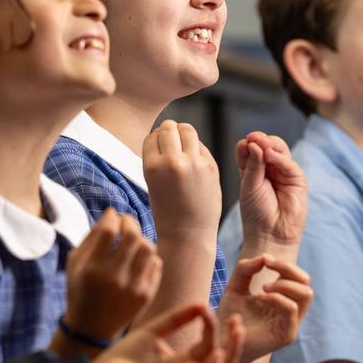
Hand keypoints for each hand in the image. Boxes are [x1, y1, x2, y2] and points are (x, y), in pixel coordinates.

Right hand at [58, 209, 161, 344]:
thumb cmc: (81, 289)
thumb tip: (111, 213)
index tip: (112, 216)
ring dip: (141, 239)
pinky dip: (148, 257)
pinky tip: (137, 260)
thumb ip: (90, 237)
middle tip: (125, 222)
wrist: (92, 328)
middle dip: (129, 222)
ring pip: (148, 247)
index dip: (112, 217)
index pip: (108, 230)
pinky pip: (156, 264)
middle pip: (132, 235)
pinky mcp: (147, 294)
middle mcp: (114, 277)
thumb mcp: (75, 263)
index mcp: (92, 268)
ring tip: (132, 242)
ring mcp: (133, 287)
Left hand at [90, 302, 244, 362]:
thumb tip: (202, 304)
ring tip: (236, 332)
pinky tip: (216, 352)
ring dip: (233, 354)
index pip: (209, 343)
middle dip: (235, 342)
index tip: (206, 309)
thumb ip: (177, 319)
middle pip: (223, 361)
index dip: (213, 327)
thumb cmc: (124, 356)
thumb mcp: (154, 330)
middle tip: (238, 321)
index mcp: (184, 362)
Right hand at [143, 120, 220, 243]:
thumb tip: (165, 132)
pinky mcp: (210, 166)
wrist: (187, 234)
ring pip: (187, 129)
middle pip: (168, 128)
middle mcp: (173, 162)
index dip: (155, 139)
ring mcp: (194, 163)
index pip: (151, 136)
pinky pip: (201, 145)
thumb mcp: (152, 183)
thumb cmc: (167, 210)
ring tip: (183, 145)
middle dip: (168, 131)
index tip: (158, 146)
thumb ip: (157, 158)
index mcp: (152, 167)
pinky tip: (194, 160)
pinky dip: (196, 148)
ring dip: (183, 133)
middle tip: (171, 141)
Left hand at [217, 254, 312, 362]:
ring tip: (263, 287)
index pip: (297, 277)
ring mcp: (291, 324)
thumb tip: (265, 257)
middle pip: (306, 283)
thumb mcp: (236, 286)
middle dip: (288, 269)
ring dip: (285, 284)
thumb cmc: (231, 316)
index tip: (265, 259)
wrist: (222, 342)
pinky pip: (291, 309)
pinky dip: (276, 298)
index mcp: (284, 299)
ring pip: (306, 295)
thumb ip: (246, 269)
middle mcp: (291, 312)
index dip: (284, 264)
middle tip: (267, 265)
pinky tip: (259, 298)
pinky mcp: (286, 335)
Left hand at [236, 132, 306, 261]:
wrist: (270, 235)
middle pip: (267, 146)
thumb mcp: (248, 186)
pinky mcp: (297, 179)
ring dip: (269, 144)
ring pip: (279, 150)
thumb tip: (254, 143)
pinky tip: (269, 155)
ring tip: (260, 144)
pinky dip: (279, 157)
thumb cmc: (256, 214)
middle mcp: (270, 169)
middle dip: (260, 140)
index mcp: (254, 170)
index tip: (243, 143)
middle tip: (252, 139)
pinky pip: (289, 163)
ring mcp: (284, 173)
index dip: (248, 144)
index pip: (252, 149)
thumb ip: (252, 165)